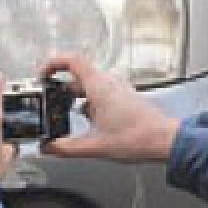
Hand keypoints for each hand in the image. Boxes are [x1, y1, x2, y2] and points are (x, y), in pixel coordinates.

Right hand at [40, 54, 178, 162]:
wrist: (165, 141)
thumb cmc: (138, 138)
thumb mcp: (94, 146)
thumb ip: (66, 148)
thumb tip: (48, 148)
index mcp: (99, 86)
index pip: (71, 59)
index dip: (52, 63)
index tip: (41, 75)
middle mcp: (109, 83)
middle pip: (77, 76)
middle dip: (60, 89)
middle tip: (49, 103)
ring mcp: (118, 89)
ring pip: (89, 86)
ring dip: (75, 98)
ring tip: (67, 116)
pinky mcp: (124, 97)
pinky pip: (101, 94)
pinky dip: (89, 103)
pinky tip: (89, 123)